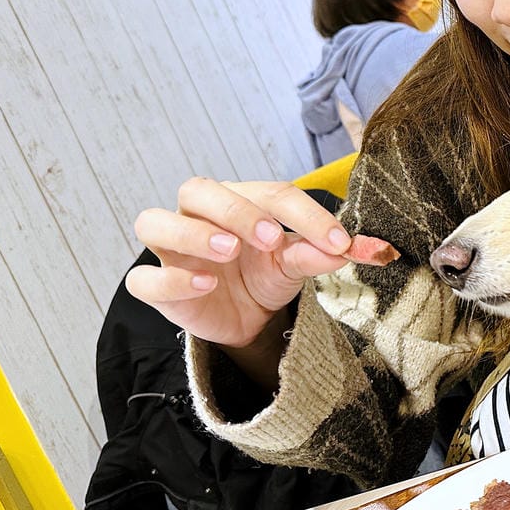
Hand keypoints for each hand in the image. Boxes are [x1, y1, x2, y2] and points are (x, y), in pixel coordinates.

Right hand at [127, 179, 398, 351]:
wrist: (245, 319)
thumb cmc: (267, 275)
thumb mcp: (298, 264)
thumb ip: (323, 252)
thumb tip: (366, 249)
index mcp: (241, 199)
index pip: (271, 193)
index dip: (305, 214)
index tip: (339, 242)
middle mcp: (200, 214)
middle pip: (199, 190)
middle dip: (236, 210)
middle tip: (270, 237)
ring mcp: (173, 249)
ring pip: (154, 221)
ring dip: (192, 232)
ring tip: (229, 249)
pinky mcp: (158, 286)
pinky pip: (143, 277)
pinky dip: (171, 278)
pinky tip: (206, 284)